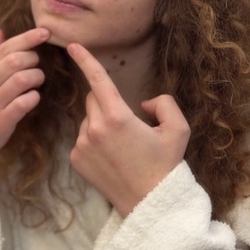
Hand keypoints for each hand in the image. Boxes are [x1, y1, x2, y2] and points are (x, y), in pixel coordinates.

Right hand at [0, 27, 50, 171]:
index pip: (5, 48)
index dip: (27, 38)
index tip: (45, 32)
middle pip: (14, 61)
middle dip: (33, 59)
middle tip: (36, 65)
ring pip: (22, 79)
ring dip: (36, 77)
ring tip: (36, 81)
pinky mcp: (1, 121)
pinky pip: (24, 102)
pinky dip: (34, 98)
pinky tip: (32, 99)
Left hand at [67, 43, 189, 216]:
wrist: (150, 203)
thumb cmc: (166, 165)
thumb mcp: (178, 129)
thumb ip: (163, 103)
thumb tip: (143, 102)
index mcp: (118, 117)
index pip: (98, 80)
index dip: (85, 60)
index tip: (72, 46)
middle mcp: (95, 128)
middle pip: (93, 99)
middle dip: (108, 103)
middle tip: (129, 124)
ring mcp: (82, 145)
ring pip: (88, 119)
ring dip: (101, 124)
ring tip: (122, 147)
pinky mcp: (76, 159)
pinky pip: (82, 138)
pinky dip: (94, 141)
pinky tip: (111, 157)